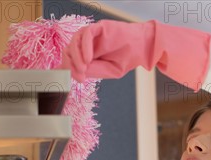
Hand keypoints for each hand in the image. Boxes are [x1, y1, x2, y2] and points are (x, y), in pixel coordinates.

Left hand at [60, 19, 210, 90]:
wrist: (142, 49)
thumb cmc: (126, 59)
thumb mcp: (108, 71)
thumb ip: (92, 70)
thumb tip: (74, 73)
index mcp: (86, 54)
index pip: (69, 59)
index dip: (69, 69)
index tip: (79, 80)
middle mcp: (87, 44)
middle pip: (68, 50)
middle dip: (71, 65)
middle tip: (81, 76)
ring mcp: (92, 35)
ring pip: (74, 41)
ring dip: (77, 57)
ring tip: (85, 68)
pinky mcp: (99, 27)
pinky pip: (86, 34)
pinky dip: (85, 47)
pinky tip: (89, 58)